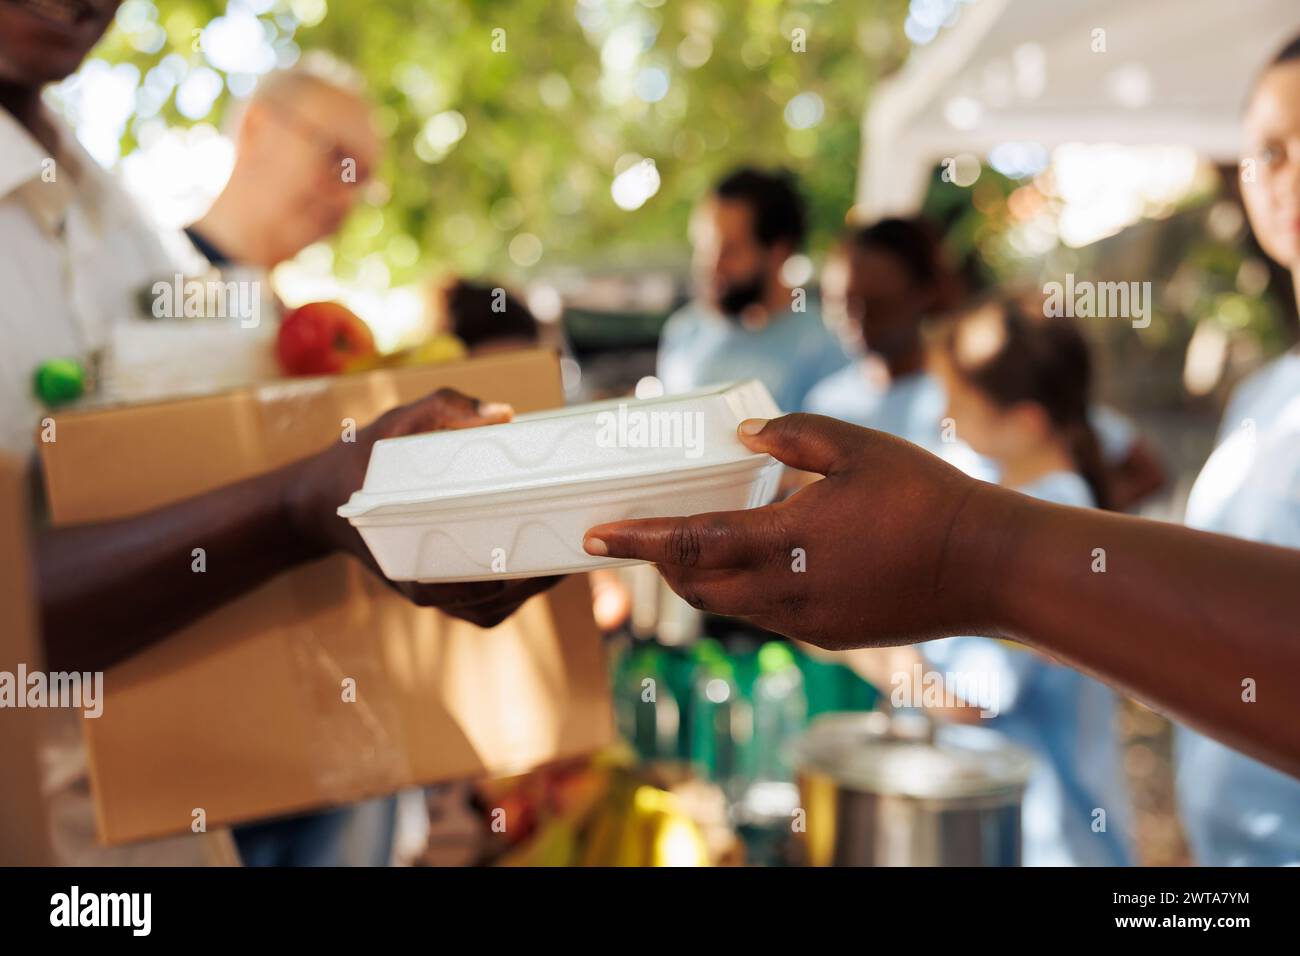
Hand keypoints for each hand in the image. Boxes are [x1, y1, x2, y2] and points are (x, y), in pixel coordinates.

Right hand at [287, 387, 561, 626]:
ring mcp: (429, 591)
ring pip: (489, 610)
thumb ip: (445, 409)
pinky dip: (512, 596)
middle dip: (534, 582)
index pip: (462, 589)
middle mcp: (421, 584)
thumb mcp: (395, 423)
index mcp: (408, 555)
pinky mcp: (435, 590)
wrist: (321, 498)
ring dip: (528, 592)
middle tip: (570, 550)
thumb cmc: (362, 460)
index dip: (507, 582)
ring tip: (565, 559)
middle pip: (490, 602)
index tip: (541, 563)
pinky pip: (481, 607)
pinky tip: (541, 567)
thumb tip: (504, 415)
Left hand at [583, 414, 1011, 649]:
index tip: (595, 537)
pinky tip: (756, 561)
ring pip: (729, 605)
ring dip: (700, 578)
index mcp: (786, 541)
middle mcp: (786, 593)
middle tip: (636, 535)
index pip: (690, 544)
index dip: (637, 540)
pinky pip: (765, 615)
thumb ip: (791, 437)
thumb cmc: (925, 497)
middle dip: (660, 563)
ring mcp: (807, 622)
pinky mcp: (828, 636)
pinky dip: (743, 590)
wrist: (987, 567)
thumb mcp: (856, 446)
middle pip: (696, 585)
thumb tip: (744, 439)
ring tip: (689, 544)